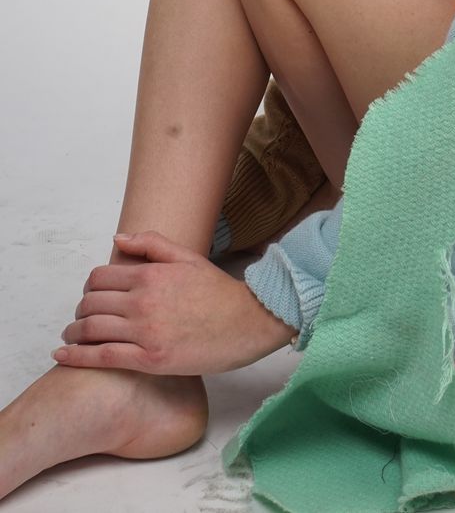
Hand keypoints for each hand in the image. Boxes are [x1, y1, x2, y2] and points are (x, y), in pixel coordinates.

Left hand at [52, 230, 296, 375]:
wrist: (248, 322)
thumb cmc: (218, 292)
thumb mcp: (187, 257)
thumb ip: (151, 244)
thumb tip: (117, 238)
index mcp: (151, 274)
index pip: (100, 277)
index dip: (90, 287)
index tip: (92, 296)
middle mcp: (143, 301)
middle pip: (91, 303)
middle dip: (80, 310)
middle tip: (81, 317)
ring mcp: (145, 332)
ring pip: (91, 329)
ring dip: (73, 333)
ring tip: (70, 336)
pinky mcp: (149, 360)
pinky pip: (103, 357)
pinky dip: (77, 356)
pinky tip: (63, 355)